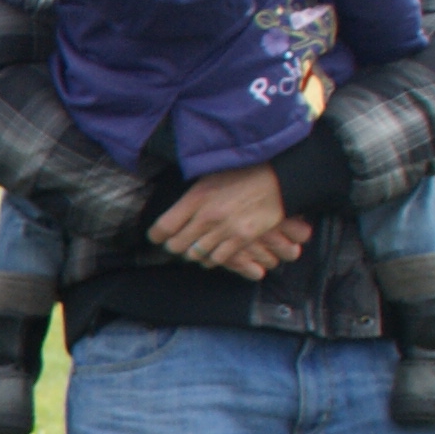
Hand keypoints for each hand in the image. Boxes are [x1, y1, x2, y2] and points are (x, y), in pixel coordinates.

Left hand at [147, 164, 308, 278]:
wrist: (278, 177)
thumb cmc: (242, 174)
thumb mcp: (209, 178)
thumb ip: (190, 198)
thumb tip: (173, 213)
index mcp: (195, 198)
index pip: (163, 228)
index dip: (156, 236)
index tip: (158, 236)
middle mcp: (207, 216)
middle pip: (176, 246)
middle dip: (175, 246)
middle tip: (179, 242)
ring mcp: (224, 229)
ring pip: (195, 255)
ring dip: (194, 253)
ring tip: (197, 247)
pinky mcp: (242, 238)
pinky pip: (218, 259)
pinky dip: (213, 259)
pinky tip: (214, 253)